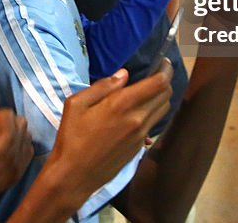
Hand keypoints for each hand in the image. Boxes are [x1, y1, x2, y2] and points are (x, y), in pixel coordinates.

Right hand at [46, 65, 172, 197]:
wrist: (74, 174)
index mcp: (122, 105)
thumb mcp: (77, 104)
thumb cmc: (72, 137)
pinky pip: (153, 125)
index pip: (158, 83)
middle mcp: (137, 119)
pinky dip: (153, 113)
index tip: (164, 62)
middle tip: (157, 74)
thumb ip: (102, 86)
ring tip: (150, 91)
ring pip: (163, 111)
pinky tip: (139, 112)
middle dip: (165, 81)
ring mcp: (140, 135)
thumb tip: (123, 74)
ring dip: (161, 98)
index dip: (166, 69)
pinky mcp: (139, 148)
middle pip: (166, 95)